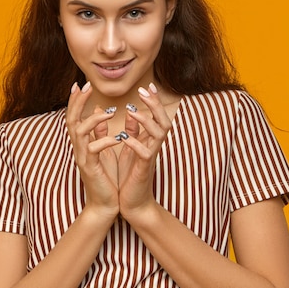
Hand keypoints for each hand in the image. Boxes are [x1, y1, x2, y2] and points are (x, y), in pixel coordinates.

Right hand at [66, 82, 119, 218]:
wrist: (105, 205)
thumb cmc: (106, 177)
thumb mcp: (104, 150)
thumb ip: (100, 131)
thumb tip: (101, 109)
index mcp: (83, 143)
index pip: (75, 116)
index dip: (76, 100)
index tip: (80, 83)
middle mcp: (79, 148)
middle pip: (71, 120)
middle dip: (78, 102)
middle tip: (85, 86)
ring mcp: (83, 158)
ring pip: (79, 133)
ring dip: (93, 120)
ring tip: (110, 113)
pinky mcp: (90, 169)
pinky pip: (93, 151)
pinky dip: (104, 142)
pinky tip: (117, 138)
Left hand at [117, 84, 171, 218]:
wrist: (132, 204)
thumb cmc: (130, 177)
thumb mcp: (130, 149)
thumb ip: (132, 130)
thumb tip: (130, 110)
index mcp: (148, 141)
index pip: (156, 116)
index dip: (154, 101)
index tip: (148, 86)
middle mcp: (153, 146)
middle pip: (163, 120)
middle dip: (155, 105)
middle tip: (145, 90)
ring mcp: (150, 157)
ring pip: (159, 134)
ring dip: (147, 120)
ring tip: (133, 111)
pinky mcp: (144, 169)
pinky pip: (145, 153)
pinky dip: (136, 143)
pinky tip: (125, 138)